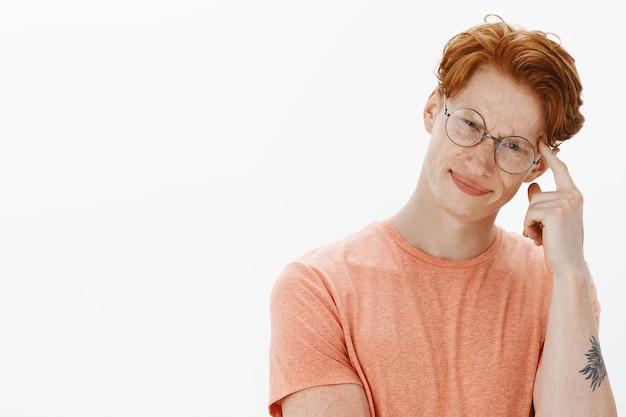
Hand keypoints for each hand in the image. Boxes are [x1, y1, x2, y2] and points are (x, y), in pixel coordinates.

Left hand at [523, 142, 586, 275]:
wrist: (568, 266)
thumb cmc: (558, 244)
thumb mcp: (551, 220)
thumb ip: (542, 202)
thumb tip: (532, 186)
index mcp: (573, 195)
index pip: (560, 171)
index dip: (549, 156)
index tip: (541, 141)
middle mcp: (572, 195)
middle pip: (535, 195)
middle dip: (531, 215)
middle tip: (543, 233)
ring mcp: (565, 203)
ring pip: (530, 205)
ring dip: (529, 223)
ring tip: (542, 237)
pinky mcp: (555, 212)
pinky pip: (528, 213)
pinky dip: (529, 227)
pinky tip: (540, 239)